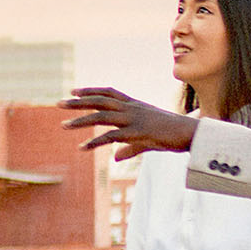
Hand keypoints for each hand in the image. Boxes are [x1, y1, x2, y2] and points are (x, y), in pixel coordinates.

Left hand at [62, 87, 197, 159]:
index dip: (91, 91)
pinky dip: (95, 143)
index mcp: (135, 105)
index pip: (109, 93)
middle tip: (59, 103)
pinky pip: (111, 137)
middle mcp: (132, 108)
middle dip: (78, 102)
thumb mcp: (146, 140)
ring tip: (63, 125)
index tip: (74, 91)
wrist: (192, 134)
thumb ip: (128, 148)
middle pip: (100, 101)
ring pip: (101, 117)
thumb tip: (115, 158)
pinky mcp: (137, 132)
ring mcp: (134, 119)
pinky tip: (82, 148)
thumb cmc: (171, 135)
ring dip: (81, 121)